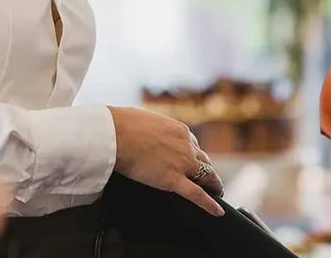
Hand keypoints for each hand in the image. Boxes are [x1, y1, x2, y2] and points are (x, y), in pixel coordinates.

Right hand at [108, 106, 224, 216]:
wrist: (114, 133)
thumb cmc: (122, 124)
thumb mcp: (144, 120)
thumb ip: (154, 129)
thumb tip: (147, 133)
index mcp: (178, 129)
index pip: (192, 145)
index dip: (192, 155)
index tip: (190, 160)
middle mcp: (185, 145)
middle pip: (203, 161)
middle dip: (205, 170)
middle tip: (207, 179)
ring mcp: (182, 163)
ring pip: (207, 177)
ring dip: (213, 185)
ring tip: (215, 193)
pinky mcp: (174, 180)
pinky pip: (197, 195)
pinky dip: (210, 204)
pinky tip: (217, 212)